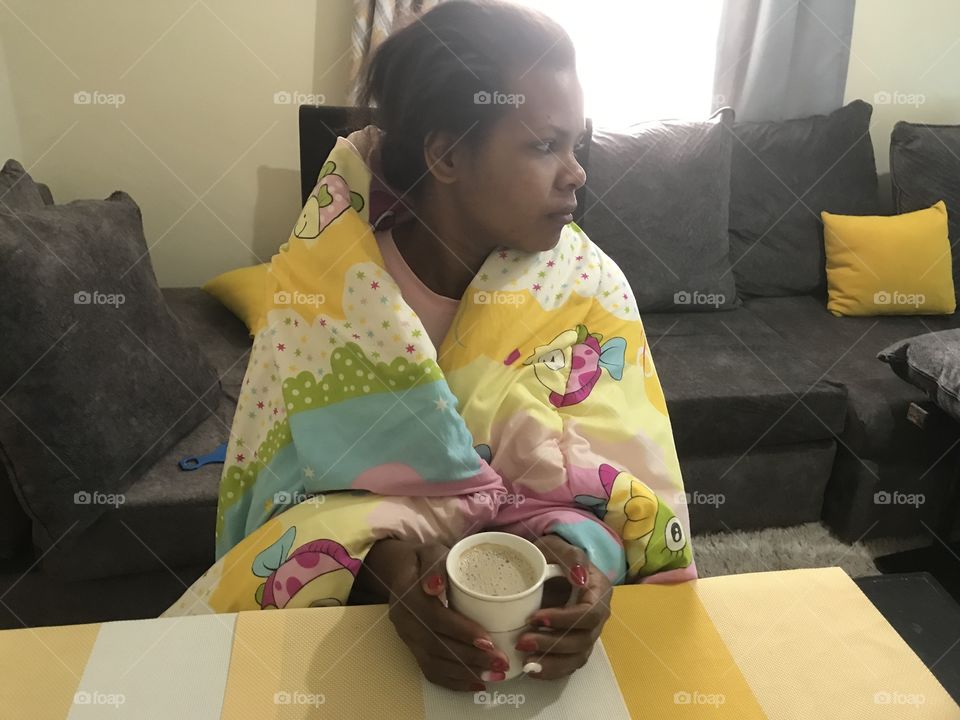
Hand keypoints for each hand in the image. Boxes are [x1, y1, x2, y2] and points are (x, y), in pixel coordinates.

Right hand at [376, 540, 511, 690]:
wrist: (403, 571)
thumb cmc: (425, 560)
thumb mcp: (431, 551)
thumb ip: (435, 564)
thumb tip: (435, 585)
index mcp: (407, 595)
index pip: (434, 618)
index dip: (461, 631)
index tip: (488, 640)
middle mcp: (404, 621)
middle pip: (436, 645)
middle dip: (470, 657)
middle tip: (500, 662)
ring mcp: (407, 638)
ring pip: (434, 663)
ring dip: (466, 672)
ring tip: (496, 674)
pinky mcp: (413, 649)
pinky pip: (431, 671)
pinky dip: (454, 680)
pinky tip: (477, 681)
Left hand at [516, 534, 611, 679]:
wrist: (549, 563)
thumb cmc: (555, 553)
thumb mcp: (561, 548)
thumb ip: (572, 557)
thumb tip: (579, 577)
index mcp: (599, 591)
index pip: (590, 614)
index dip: (565, 620)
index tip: (536, 618)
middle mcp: (597, 616)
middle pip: (583, 640)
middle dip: (552, 644)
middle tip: (522, 642)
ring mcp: (586, 632)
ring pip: (577, 657)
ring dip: (551, 663)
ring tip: (525, 663)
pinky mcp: (574, 644)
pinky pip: (568, 664)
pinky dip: (551, 670)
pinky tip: (530, 669)